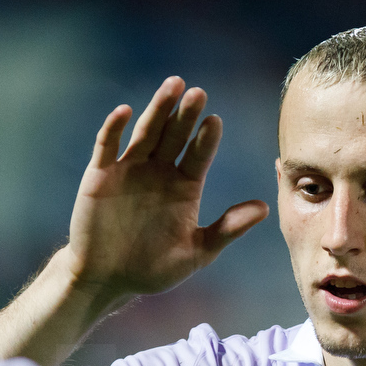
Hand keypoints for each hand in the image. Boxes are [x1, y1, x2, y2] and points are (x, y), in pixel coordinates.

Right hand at [65, 77, 267, 302]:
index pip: (198, 155)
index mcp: (184, 185)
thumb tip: (265, 208)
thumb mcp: (196, 251)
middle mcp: (159, 171)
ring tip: (172, 86)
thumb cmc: (153, 268)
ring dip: (157, 109)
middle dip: (186, 115)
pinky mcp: (100, 175)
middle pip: (174, 136)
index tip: (215, 121)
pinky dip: (114, 128)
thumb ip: (228, 229)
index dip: (206, 139)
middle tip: (198, 93)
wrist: (108, 279)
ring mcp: (129, 169)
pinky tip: (124, 111)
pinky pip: (107, 146)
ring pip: (145, 132)